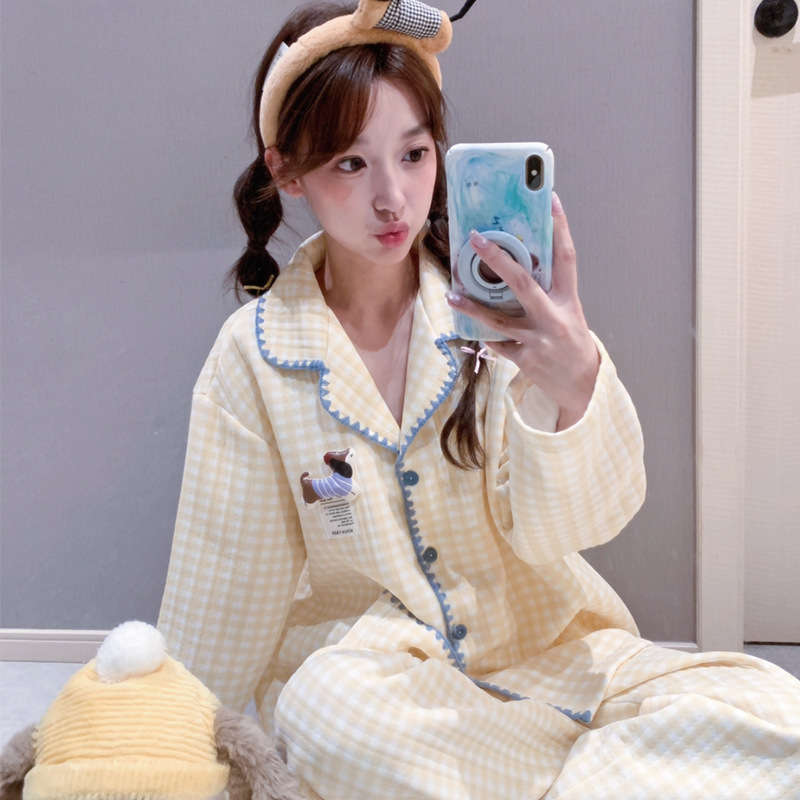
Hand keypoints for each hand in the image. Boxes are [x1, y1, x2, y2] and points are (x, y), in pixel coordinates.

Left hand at [447, 194, 598, 429]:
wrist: (581, 385)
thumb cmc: (571, 342)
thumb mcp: (568, 312)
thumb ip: (547, 292)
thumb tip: (515, 266)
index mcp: (569, 300)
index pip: (567, 257)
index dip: (560, 228)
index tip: (551, 200)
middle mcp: (554, 317)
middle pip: (523, 282)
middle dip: (497, 258)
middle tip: (476, 239)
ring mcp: (538, 340)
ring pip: (499, 320)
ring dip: (472, 307)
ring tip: (452, 295)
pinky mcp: (525, 359)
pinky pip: (497, 344)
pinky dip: (485, 335)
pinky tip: (470, 327)